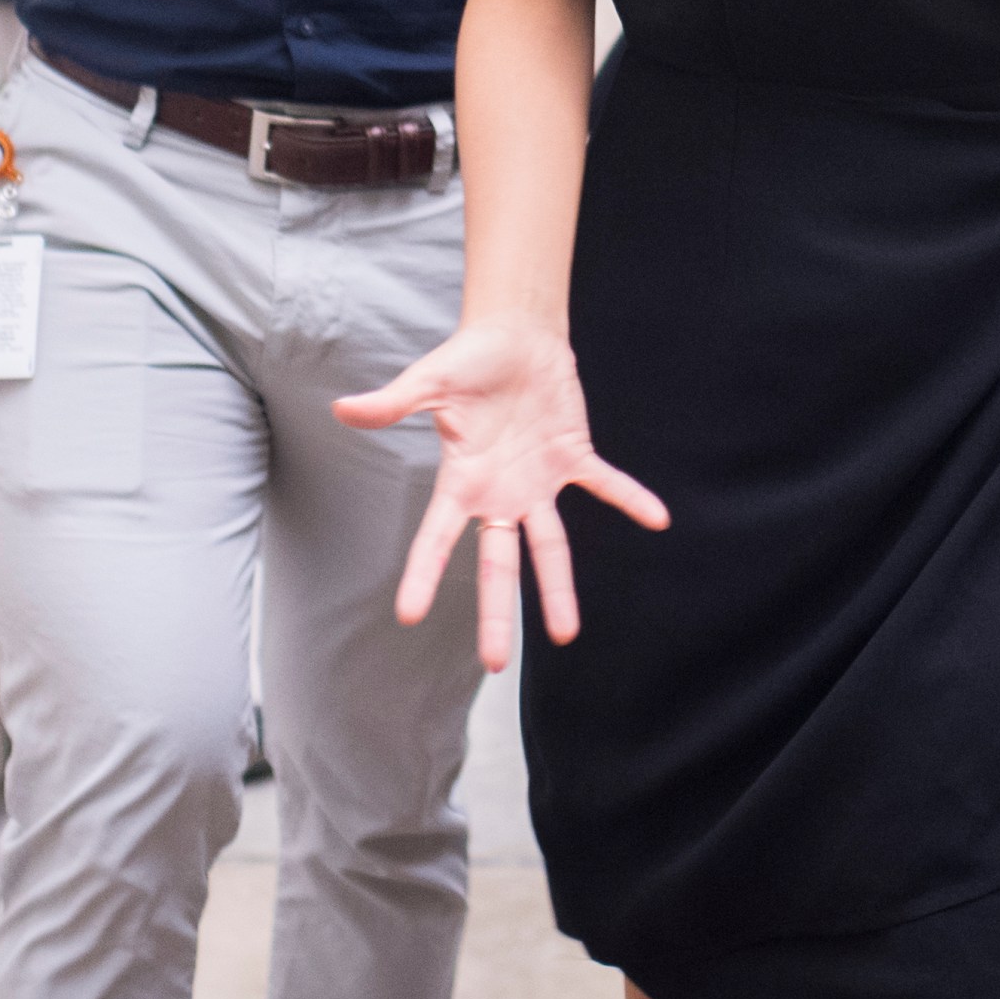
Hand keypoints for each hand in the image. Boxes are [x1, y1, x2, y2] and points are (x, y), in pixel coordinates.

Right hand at [337, 317, 670, 670]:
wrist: (515, 334)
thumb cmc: (468, 359)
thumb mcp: (429, 380)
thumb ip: (393, 403)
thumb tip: (341, 409)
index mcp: (461, 481)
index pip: (437, 538)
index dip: (423, 574)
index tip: (409, 615)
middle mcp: (499, 493)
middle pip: (497, 564)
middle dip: (496, 612)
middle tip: (495, 664)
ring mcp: (538, 480)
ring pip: (550, 546)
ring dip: (559, 587)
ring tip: (566, 633)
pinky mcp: (573, 456)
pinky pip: (605, 483)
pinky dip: (630, 498)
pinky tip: (658, 519)